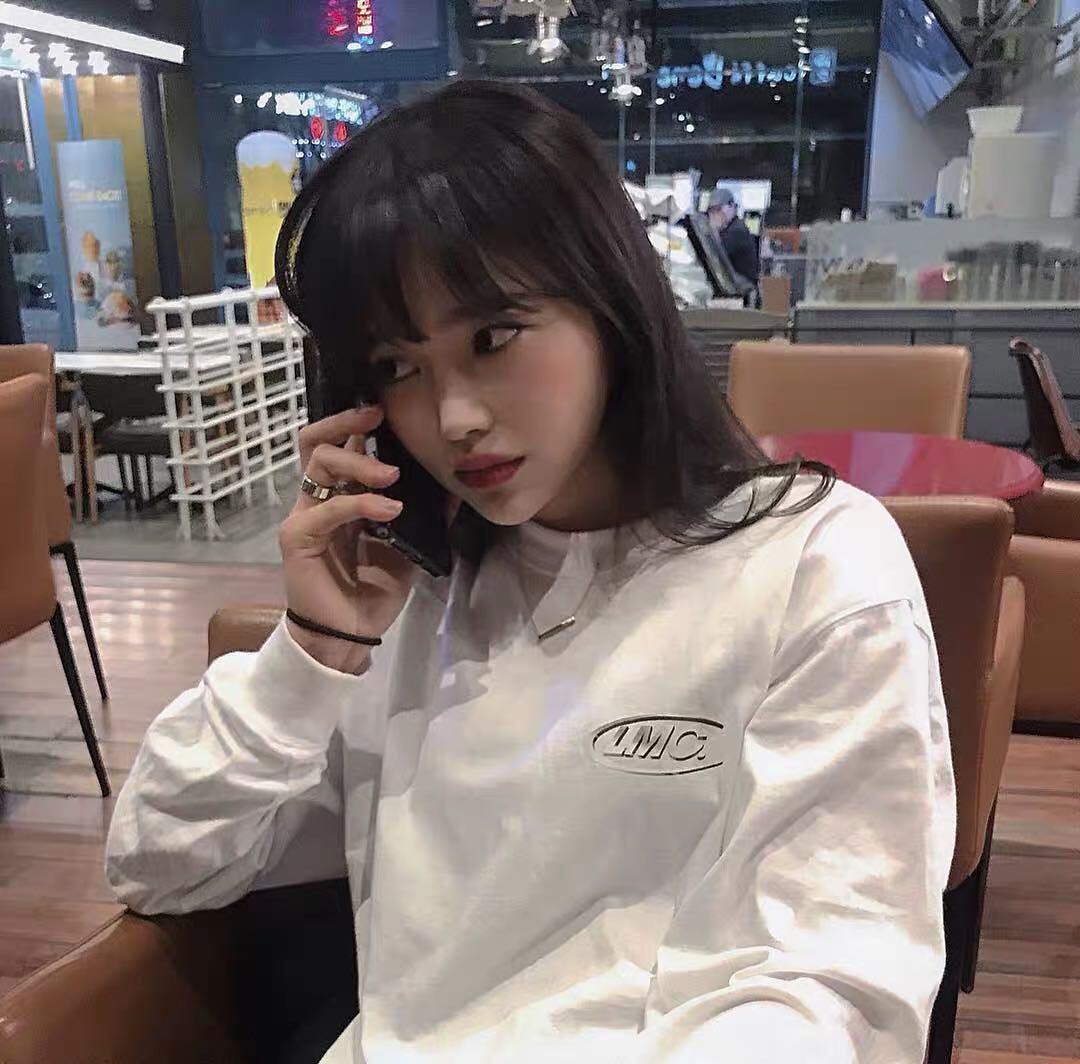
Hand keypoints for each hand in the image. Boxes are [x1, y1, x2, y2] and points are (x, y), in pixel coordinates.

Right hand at [279, 406, 415, 672]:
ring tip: (393, 476)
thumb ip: (427, 516)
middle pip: (316, 442)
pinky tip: (390, 509)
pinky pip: (327, 509)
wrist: (351, 634)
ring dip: (359, 463)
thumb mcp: (410, 545)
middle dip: (347, 424)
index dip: (353, 423)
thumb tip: (456, 488)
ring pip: (319, 465)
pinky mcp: (298, 538)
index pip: (336, 446)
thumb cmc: (374, 589)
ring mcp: (305, 516)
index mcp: (340, 496)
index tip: (383, 411)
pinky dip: (360, 503)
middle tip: (378, 421)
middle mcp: (318, 499)